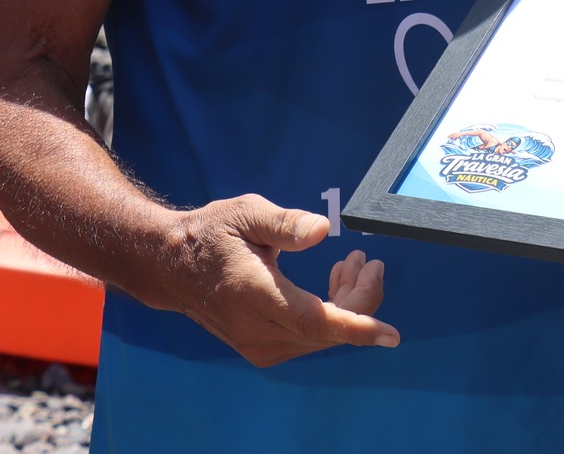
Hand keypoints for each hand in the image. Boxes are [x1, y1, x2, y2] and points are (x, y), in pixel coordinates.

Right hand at [159, 194, 395, 366]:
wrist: (172, 268)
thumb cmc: (212, 234)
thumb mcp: (245, 214)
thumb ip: (285, 224)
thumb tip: (322, 229)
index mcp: (256, 296)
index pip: (315, 322)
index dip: (357, 328)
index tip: (391, 335)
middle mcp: (258, 331)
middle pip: (329, 328)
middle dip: (360, 296)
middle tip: (367, 260)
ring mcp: (259, 346)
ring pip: (323, 336)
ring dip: (347, 303)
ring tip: (351, 264)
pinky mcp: (261, 349)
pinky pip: (309, 338)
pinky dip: (330, 314)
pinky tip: (334, 282)